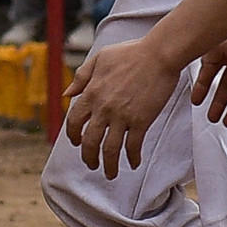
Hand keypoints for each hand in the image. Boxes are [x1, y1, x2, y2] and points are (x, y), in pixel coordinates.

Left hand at [62, 37, 181, 176]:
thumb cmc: (131, 52)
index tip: (77, 142)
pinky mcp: (141, 121)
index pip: (74, 121)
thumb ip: (82, 76)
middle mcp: (103, 108)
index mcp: (91, 93)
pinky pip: (133, 146)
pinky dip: (132, 158)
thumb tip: (67, 94)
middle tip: (92, 164)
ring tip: (110, 173)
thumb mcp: (100, 58)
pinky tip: (134, 163)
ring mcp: (122, 116)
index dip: (73, 135)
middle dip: (88, 157)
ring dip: (108, 165)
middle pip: (89, 141)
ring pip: (109, 149)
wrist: (159, 54)